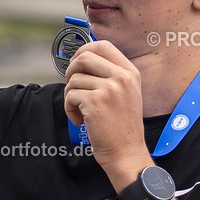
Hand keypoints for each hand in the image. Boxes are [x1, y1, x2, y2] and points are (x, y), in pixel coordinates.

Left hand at [63, 40, 151, 176]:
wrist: (126, 153)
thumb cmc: (122, 127)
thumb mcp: (127, 94)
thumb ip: (110, 75)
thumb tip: (82, 60)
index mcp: (130, 72)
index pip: (102, 46)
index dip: (83, 51)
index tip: (77, 63)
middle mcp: (122, 77)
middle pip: (84, 57)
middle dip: (71, 71)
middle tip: (73, 87)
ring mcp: (109, 89)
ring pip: (74, 79)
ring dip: (70, 95)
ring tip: (80, 110)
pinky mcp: (95, 102)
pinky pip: (70, 95)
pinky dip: (69, 108)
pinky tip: (79, 119)